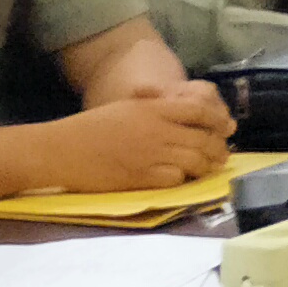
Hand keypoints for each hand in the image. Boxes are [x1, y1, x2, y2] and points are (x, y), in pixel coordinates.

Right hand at [49, 84, 236, 188]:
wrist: (61, 151)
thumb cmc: (91, 128)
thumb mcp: (126, 107)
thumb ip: (156, 107)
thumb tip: (184, 109)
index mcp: (153, 109)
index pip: (199, 110)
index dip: (217, 119)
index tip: (225, 126)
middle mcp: (158, 130)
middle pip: (203, 138)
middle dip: (218, 147)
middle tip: (222, 154)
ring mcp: (152, 155)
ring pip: (195, 160)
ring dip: (206, 165)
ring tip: (210, 168)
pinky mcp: (143, 178)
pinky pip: (176, 179)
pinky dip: (184, 179)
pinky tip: (183, 178)